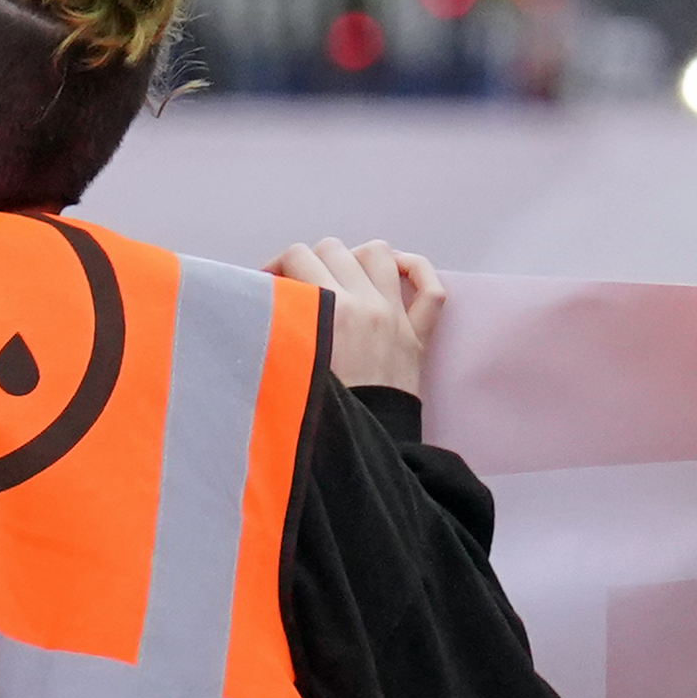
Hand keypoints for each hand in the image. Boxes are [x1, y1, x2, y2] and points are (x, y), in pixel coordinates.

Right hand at [275, 239, 446, 396]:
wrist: (365, 448)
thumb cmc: (322, 413)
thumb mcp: (287, 364)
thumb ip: (278, 325)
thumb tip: (265, 298)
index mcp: (329, 310)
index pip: (298, 257)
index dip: (278, 266)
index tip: (271, 287)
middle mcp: (365, 304)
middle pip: (333, 249)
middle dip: (311, 262)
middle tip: (301, 288)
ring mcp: (396, 316)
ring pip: (378, 254)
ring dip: (355, 259)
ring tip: (342, 279)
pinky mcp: (418, 335)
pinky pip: (431, 287)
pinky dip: (414, 271)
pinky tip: (395, 274)